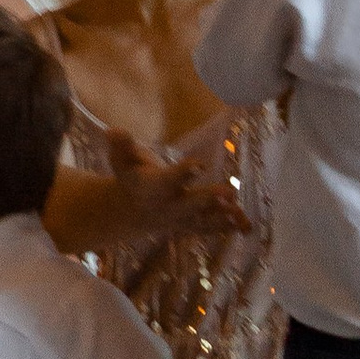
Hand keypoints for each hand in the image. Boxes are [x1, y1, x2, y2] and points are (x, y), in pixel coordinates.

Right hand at [102, 134, 242, 252]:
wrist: (131, 212)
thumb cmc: (131, 177)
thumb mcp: (121, 160)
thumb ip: (121, 145)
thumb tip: (113, 130)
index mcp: (153, 187)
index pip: (168, 180)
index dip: (183, 173)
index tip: (199, 165)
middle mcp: (169, 206)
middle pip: (190, 204)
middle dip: (208, 199)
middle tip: (228, 191)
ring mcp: (181, 219)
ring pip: (203, 219)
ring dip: (222, 216)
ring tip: (239, 211)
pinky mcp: (192, 224)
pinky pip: (211, 227)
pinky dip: (228, 227)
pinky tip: (246, 225)